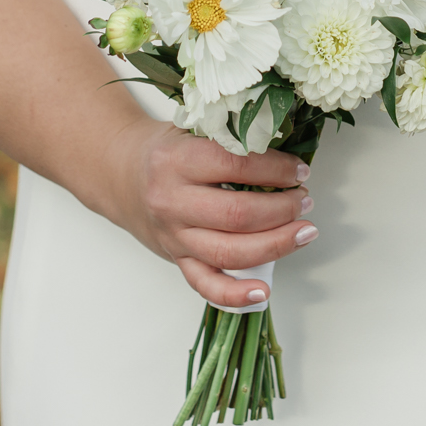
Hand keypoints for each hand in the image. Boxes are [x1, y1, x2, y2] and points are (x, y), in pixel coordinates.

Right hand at [99, 116, 317, 308]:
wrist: (120, 173)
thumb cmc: (166, 150)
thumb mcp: (193, 130)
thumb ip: (233, 140)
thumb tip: (288, 155)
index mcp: (177, 161)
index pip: (237, 166)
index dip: (277, 170)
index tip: (300, 171)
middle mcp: (172, 202)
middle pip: (238, 215)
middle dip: (283, 210)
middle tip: (305, 200)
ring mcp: (174, 236)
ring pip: (229, 252)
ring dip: (275, 245)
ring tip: (304, 232)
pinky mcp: (176, 259)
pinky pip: (205, 285)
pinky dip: (235, 294)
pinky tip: (263, 292)